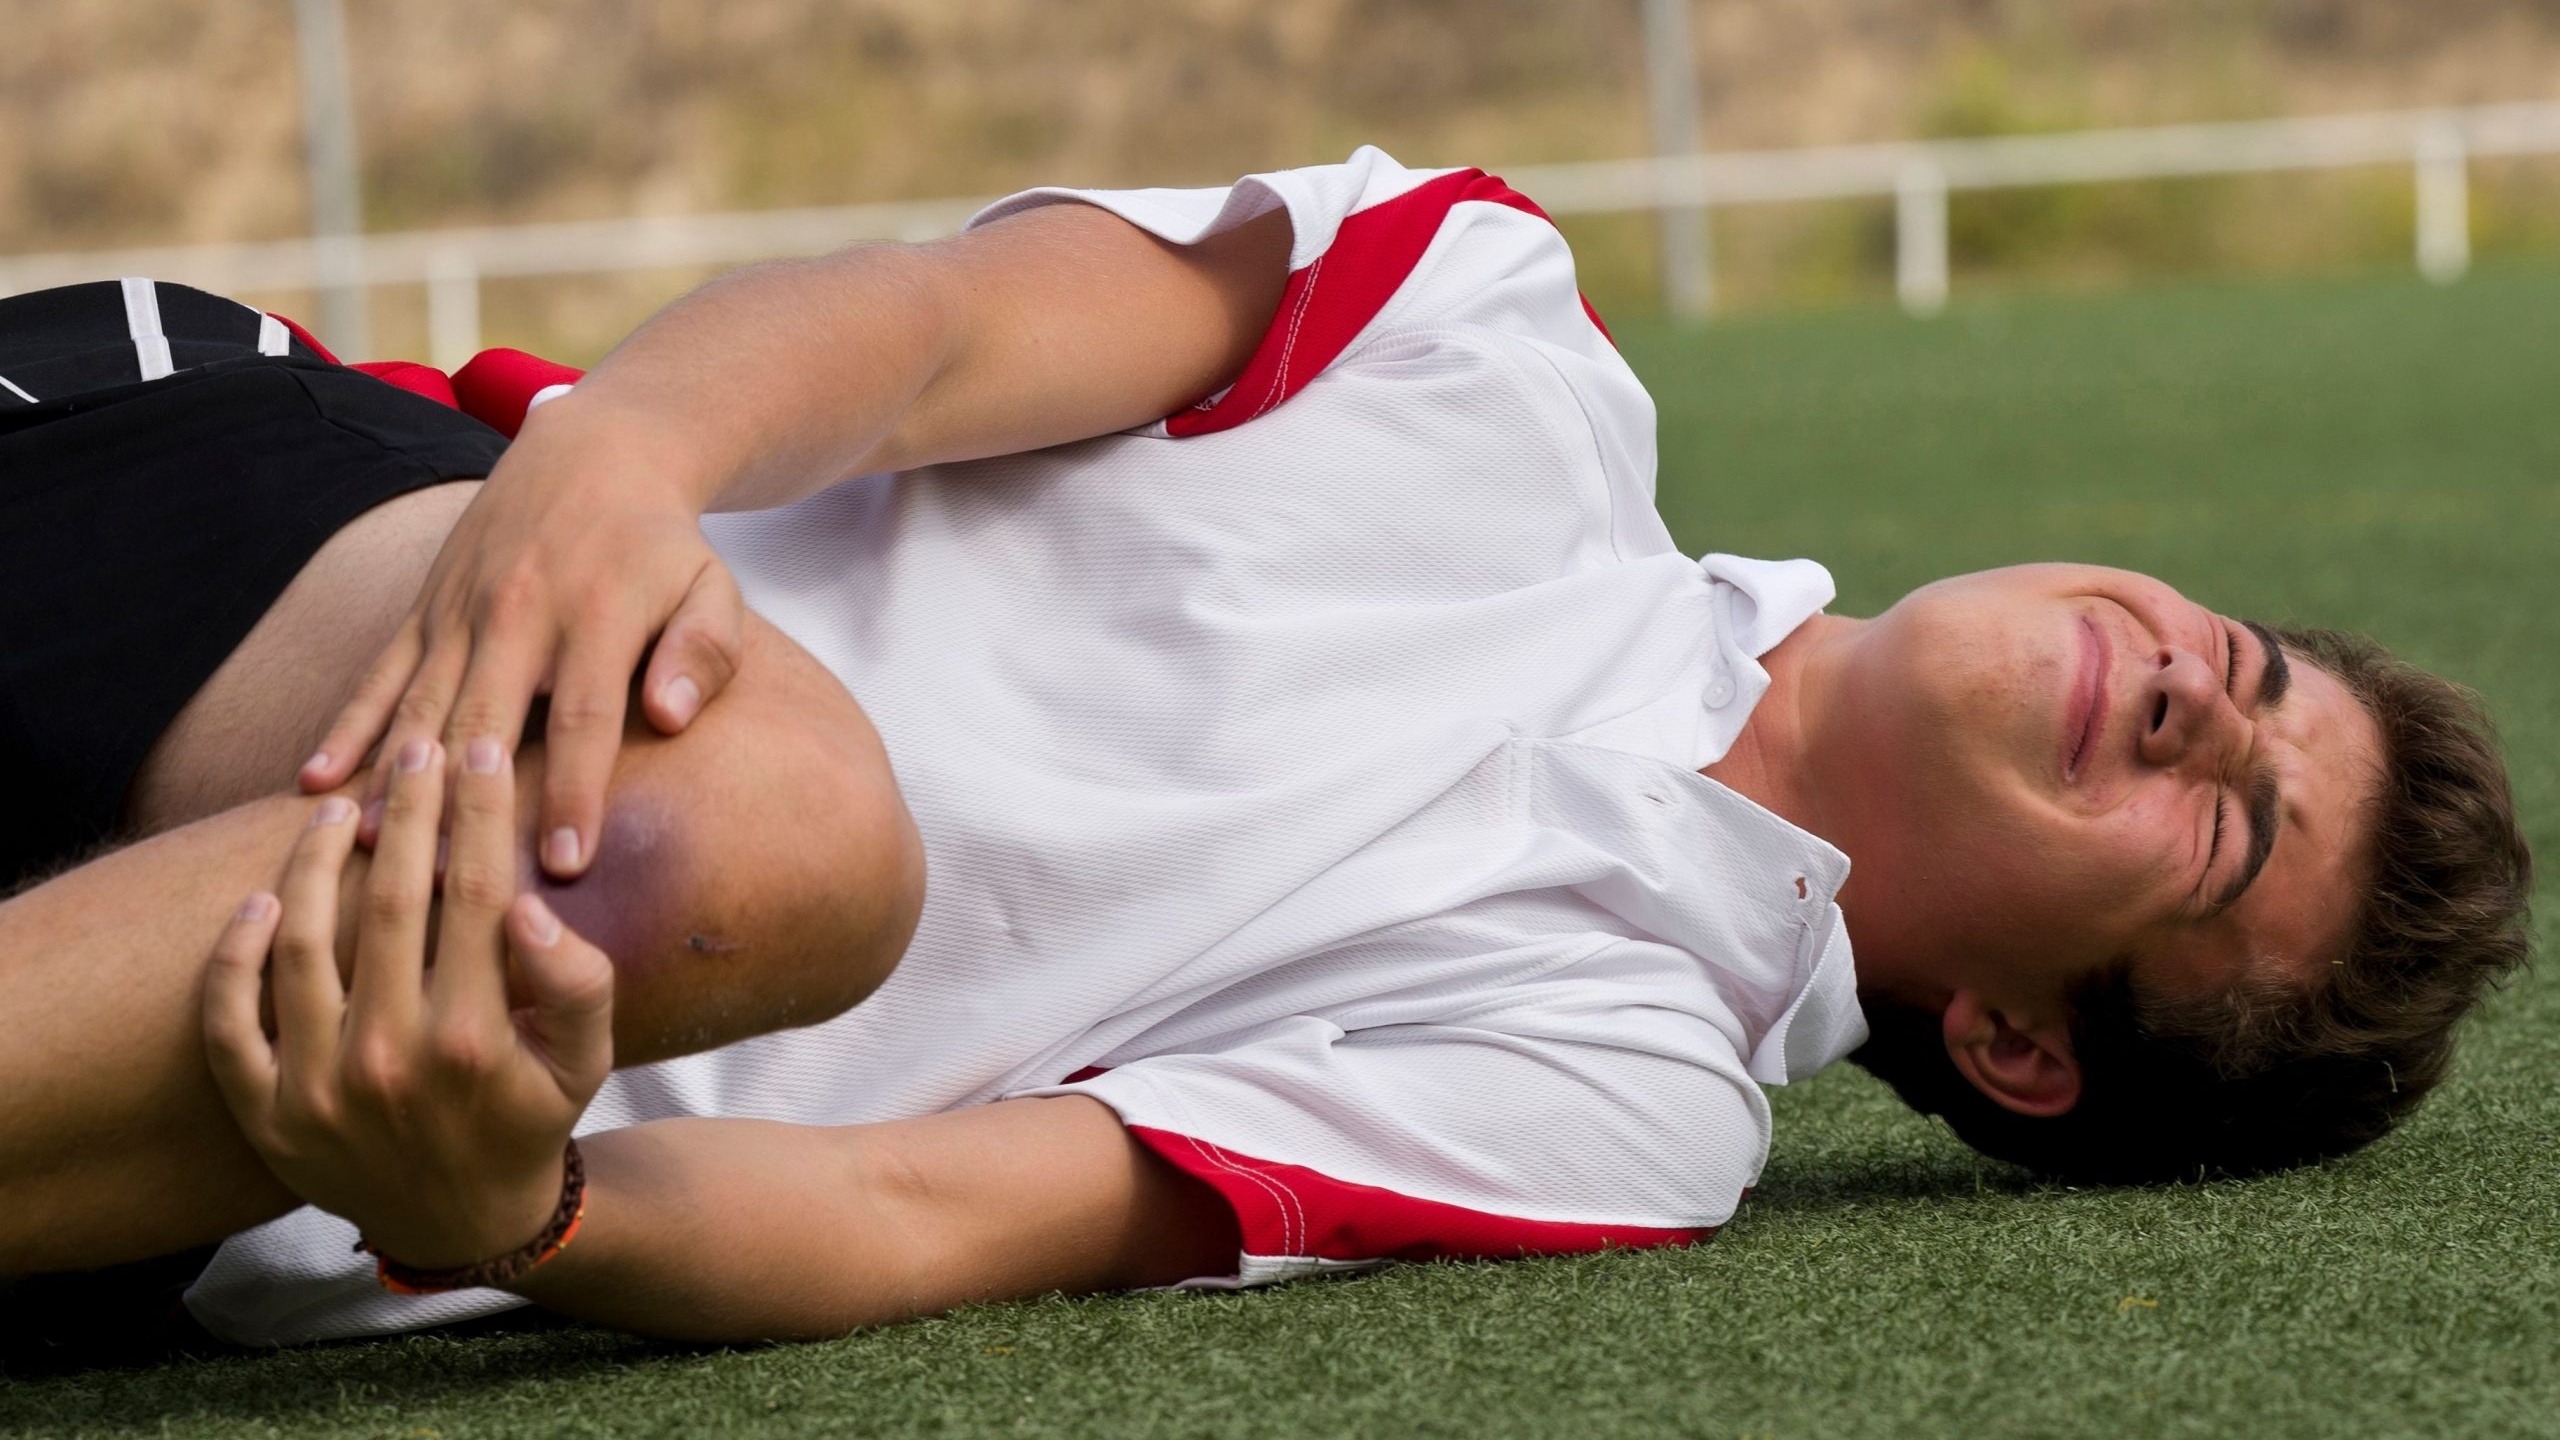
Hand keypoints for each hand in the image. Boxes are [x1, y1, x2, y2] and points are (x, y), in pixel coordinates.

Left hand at [205, 736, 614, 1269]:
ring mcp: (317, 1090)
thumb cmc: (529, 1120)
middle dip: (405, 811)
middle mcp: (389, 1061)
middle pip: (387, 903)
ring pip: (301, 947)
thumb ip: (577, 981)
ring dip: (314, 865)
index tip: (477, 753)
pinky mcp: (265, 1113)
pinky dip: (236, 958)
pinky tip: (259, 902)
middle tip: (412, 748)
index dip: (477, 813)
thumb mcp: (589, 1060)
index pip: (473, 894)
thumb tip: (524, 902)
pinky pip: (231, 1022)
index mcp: (473, 1040)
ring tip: (337, 810)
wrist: (462, 1224)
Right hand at [298, 403, 742, 878]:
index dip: (573, 793)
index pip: (585, 719)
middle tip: (451, 886)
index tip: (566, 865)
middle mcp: (520, 614)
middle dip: (469, 805)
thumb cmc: (662, 547)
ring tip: (371, 854)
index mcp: (598, 616)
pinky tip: (313, 783)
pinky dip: (346, 729)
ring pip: (422, 706)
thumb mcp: (712, 587)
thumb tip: (672, 718)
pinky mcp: (425, 610)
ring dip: (396, 780)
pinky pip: (380, 676)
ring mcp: (462, 612)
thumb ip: (705, 651)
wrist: (594, 453)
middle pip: (486, 722)